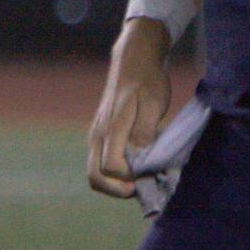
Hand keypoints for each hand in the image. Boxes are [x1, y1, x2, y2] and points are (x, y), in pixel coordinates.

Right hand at [86, 19, 172, 198]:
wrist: (134, 60)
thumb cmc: (148, 80)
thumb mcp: (154, 102)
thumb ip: (145, 130)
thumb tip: (139, 156)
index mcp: (111, 128)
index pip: (111, 167)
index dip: (130, 177)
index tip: (151, 172)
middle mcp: (98, 135)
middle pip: (95, 177)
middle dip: (118, 189)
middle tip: (142, 184)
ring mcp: (96, 135)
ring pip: (96, 172)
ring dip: (116, 182)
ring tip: (141, 175)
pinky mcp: (100, 135)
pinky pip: (100, 162)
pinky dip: (115, 172)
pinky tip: (136, 164)